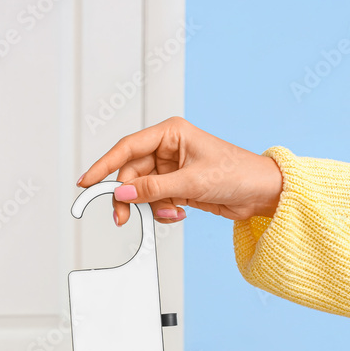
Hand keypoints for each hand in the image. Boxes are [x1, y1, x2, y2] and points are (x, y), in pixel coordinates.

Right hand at [77, 117, 282, 224]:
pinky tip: (179, 213)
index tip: (86, 182)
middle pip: (131, 173)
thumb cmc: (238, 173)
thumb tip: (123, 194)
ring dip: (152, 206)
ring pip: (142, 190)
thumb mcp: (192, 182)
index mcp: (171, 133)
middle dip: (129, 196)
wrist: (262, 193)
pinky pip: (156, 200)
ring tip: (171, 213)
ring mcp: (172, 168)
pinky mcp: (177, 185)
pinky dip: (163, 210)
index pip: (127, 148)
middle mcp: (168, 148)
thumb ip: (154, 188)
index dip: (103, 165)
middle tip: (122, 217)